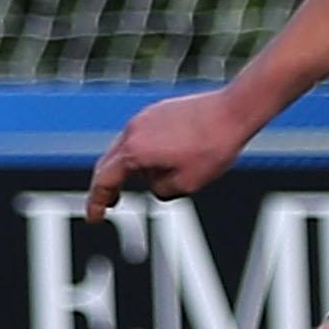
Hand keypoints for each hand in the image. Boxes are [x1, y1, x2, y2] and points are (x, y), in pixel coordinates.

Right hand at [87, 89, 258, 222]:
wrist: (234, 110)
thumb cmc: (213, 147)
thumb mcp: (186, 184)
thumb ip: (160, 190)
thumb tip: (154, 184)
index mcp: (135, 151)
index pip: (104, 182)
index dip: (96, 203)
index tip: (94, 218)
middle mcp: (133, 131)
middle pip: (107, 164)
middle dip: (105, 187)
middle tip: (108, 205)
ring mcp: (144, 118)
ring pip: (123, 148)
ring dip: (123, 169)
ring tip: (134, 185)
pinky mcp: (158, 111)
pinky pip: (139, 136)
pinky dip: (139, 153)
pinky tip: (157, 161)